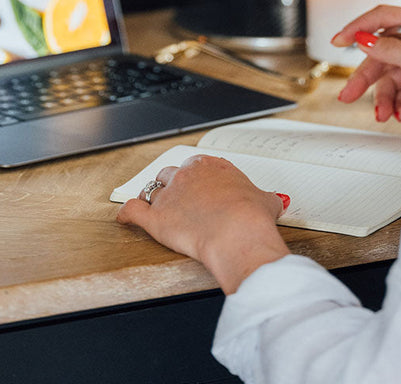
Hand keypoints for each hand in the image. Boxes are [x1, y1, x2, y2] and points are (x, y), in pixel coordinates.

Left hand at [116, 154, 289, 293]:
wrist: (238, 233)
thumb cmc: (252, 217)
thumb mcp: (266, 201)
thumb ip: (265, 198)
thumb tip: (275, 201)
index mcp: (210, 166)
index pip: (196, 167)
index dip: (195, 179)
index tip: (198, 188)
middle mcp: (186, 175)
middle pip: (170, 174)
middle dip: (172, 185)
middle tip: (177, 199)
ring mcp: (169, 195)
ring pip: (152, 190)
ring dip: (151, 198)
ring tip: (153, 206)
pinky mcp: (155, 218)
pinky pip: (133, 211)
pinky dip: (127, 214)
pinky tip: (124, 218)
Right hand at [333, 5, 400, 121]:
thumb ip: (388, 49)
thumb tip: (363, 40)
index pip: (382, 18)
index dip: (358, 28)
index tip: (339, 40)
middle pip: (380, 54)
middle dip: (365, 78)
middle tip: (348, 93)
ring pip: (388, 77)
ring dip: (383, 98)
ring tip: (383, 114)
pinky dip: (397, 104)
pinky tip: (399, 113)